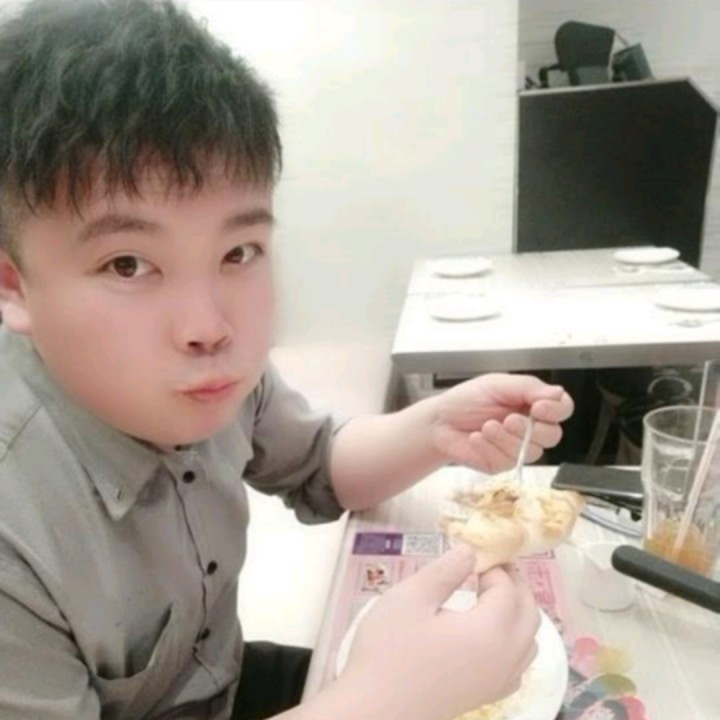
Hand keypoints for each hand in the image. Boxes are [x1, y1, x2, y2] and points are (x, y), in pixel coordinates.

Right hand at [339, 545, 539, 719]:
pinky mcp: (487, 696)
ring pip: (529, 640)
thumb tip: (471, 550)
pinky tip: (489, 635)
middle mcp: (505, 658)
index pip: (508, 588)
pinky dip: (515, 642)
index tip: (474, 554)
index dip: (494, 566)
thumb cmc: (389, 650)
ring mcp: (499, 682)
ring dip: (518, 612)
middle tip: (488, 566)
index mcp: (490, 630)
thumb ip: (445, 570)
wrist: (373, 710)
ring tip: (489, 594)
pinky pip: (519, 665)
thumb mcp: (410, 598)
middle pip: (529, 613)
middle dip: (514, 584)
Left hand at [430, 373, 573, 472]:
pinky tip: (476, 438)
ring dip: (507, 439)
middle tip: (508, 420)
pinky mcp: (503, 464)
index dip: (556, 410)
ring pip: (533, 452)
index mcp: (532, 403)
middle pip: (553, 435)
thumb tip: (558, 392)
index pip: (562, 409)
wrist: (439, 421)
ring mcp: (518, 448)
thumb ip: (528, 388)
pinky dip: (491, 448)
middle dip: (530, 429)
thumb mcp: (496, 385)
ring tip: (486, 426)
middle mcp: (530, 427)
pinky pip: (509, 461)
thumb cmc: (466, 400)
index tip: (539, 407)